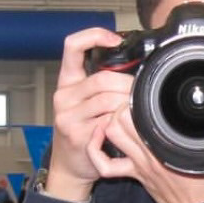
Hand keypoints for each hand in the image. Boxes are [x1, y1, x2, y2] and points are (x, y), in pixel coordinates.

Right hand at [42, 26, 130, 201]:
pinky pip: (108, 122)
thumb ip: (100, 85)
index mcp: (67, 82)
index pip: (72, 46)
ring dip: (127, 105)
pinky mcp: (77, 135)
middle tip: (140, 93)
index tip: (113, 39)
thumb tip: (134, 70)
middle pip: (102, 78)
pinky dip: (121, 123)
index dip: (93, 35)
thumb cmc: (83, 132)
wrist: (70, 166)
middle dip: (127, 85)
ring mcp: (68, 116)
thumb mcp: (84, 103)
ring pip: (107, 100)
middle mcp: (63, 96)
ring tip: (135, 111)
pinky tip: (126, 128)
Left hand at [92, 103, 203, 202]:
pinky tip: (101, 139)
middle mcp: (149, 152)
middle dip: (122, 103)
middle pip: (120, 118)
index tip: (148, 89)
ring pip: (111, 134)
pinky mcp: (136, 174)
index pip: (140, 110)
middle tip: (132, 98)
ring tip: (121, 112)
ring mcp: (139, 164)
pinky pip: (107, 165)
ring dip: (110, 120)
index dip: (139, 95)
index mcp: (169, 144)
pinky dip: (97, 150)